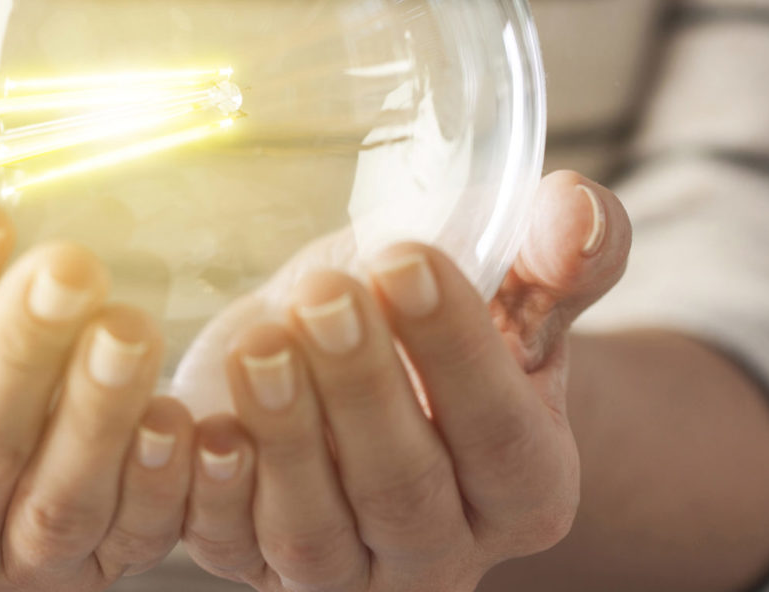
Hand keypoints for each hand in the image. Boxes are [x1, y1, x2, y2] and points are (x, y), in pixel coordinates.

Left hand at [181, 171, 631, 590]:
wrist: (346, 358)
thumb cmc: (434, 319)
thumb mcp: (505, 279)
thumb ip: (553, 251)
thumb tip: (579, 213)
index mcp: (527, 488)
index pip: (501, 436)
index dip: (454, 350)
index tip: (405, 259)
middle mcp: (443, 551)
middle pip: (404, 489)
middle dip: (362, 387)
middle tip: (323, 294)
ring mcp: (345, 571)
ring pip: (314, 529)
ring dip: (284, 436)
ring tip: (258, 342)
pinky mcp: (252, 563)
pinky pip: (226, 545)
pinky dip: (202, 490)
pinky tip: (189, 423)